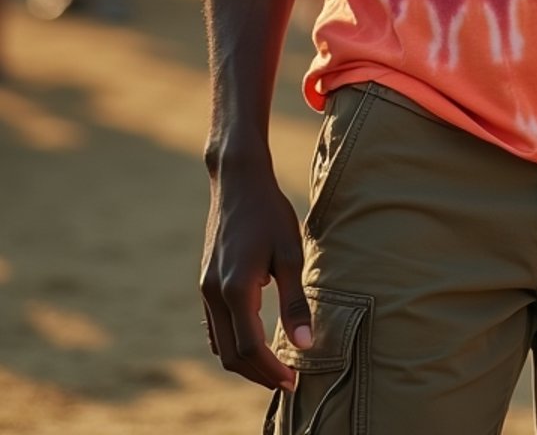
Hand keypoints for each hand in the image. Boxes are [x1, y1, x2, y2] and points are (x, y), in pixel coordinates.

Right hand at [200, 157, 312, 389]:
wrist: (238, 180)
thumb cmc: (269, 212)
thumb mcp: (290, 253)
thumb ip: (295, 302)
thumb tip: (305, 344)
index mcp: (236, 289)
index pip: (250, 349)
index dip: (272, 371)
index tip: (295, 381)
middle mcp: (214, 293)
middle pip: (231, 355)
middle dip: (258, 375)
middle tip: (287, 382)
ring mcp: (205, 288)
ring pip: (220, 344)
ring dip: (244, 362)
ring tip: (274, 367)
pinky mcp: (206, 281)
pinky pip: (215, 326)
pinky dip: (232, 343)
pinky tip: (253, 342)